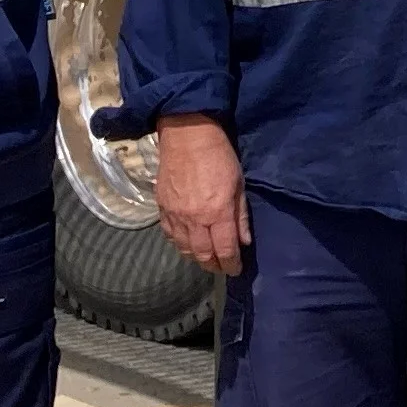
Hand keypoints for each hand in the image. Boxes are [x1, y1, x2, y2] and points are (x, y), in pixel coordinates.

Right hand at [154, 115, 249, 274]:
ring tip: (206, 259)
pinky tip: (187, 244)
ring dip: (196, 257)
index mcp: (217, 213)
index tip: (235, 270)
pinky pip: (170, 235)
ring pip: (184, 248)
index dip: (231, 264)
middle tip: (221, 268)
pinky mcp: (162, 209)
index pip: (225, 249)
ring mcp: (175, 215)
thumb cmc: (219, 157)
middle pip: (202, 254)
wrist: (187, 137)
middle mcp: (194, 219)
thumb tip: (244, 241)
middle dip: (214, 265)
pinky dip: (180, 244)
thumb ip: (241, 216)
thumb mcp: (239, 184)